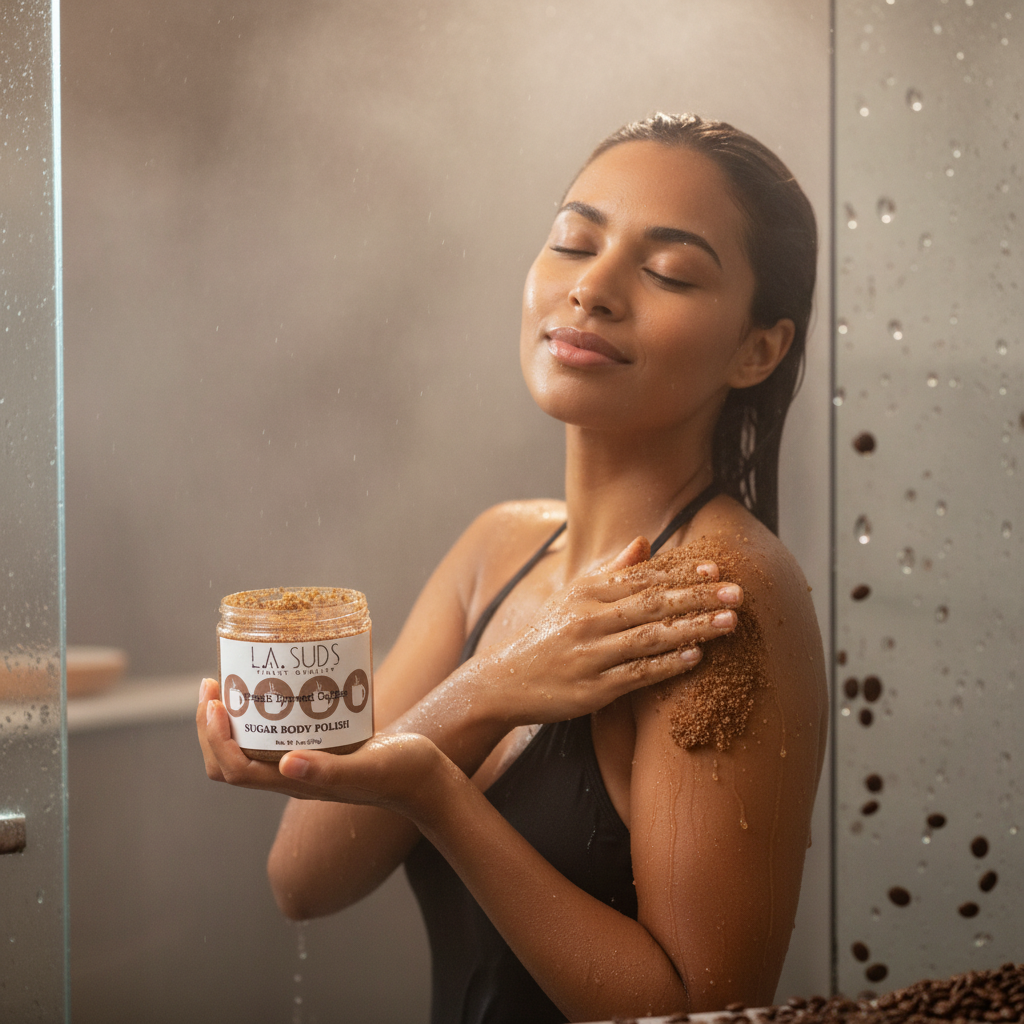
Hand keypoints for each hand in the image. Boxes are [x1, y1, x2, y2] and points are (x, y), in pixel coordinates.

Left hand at [198, 677, 450, 811]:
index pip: (235, 770)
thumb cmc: (401, 773)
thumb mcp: (366, 767)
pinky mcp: (320, 749)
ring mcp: (304, 764)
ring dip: (230, 720)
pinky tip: (275, 687)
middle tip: (212, 686)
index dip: (215, 739)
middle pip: (231, 762)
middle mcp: (293, 777)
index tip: (215, 702)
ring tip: (232, 683)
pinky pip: (276, 734)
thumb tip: (286, 765)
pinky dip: (262, 713)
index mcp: (296, 785)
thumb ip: (328, 770)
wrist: (427, 778)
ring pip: (250, 748)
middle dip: (211, 727)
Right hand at [467, 536, 742, 727]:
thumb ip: (611, 570)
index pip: (643, 578)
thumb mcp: (572, 596)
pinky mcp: (592, 689)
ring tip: (730, 623)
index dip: (682, 573)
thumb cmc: (546, 636)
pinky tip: (697, 657)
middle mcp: (589, 618)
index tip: (718, 568)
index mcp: (587, 592)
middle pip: (653, 603)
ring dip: (694, 628)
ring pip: (651, 637)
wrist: (505, 681)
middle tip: (738, 592)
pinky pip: (637, 674)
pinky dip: (668, 664)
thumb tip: (644, 541)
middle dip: (699, 597)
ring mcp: (591, 654)